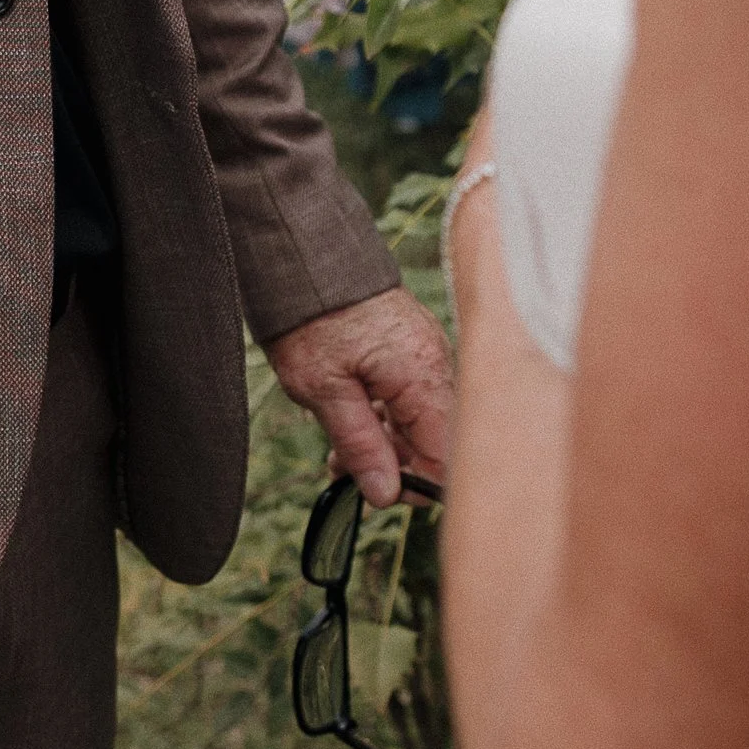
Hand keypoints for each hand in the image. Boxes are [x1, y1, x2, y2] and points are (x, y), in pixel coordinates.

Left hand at [265, 288, 455, 508]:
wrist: (302, 252)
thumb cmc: (310, 317)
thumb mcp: (324, 389)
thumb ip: (360, 444)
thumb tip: (386, 495)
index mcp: (423, 378)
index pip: (446, 457)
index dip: (416, 484)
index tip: (377, 493)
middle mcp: (436, 366)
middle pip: (435, 441)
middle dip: (393, 464)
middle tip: (343, 470)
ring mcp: (425, 355)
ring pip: (418, 421)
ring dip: (383, 443)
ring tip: (336, 452)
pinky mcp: (410, 348)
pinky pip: (408, 397)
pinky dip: (382, 415)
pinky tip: (349, 423)